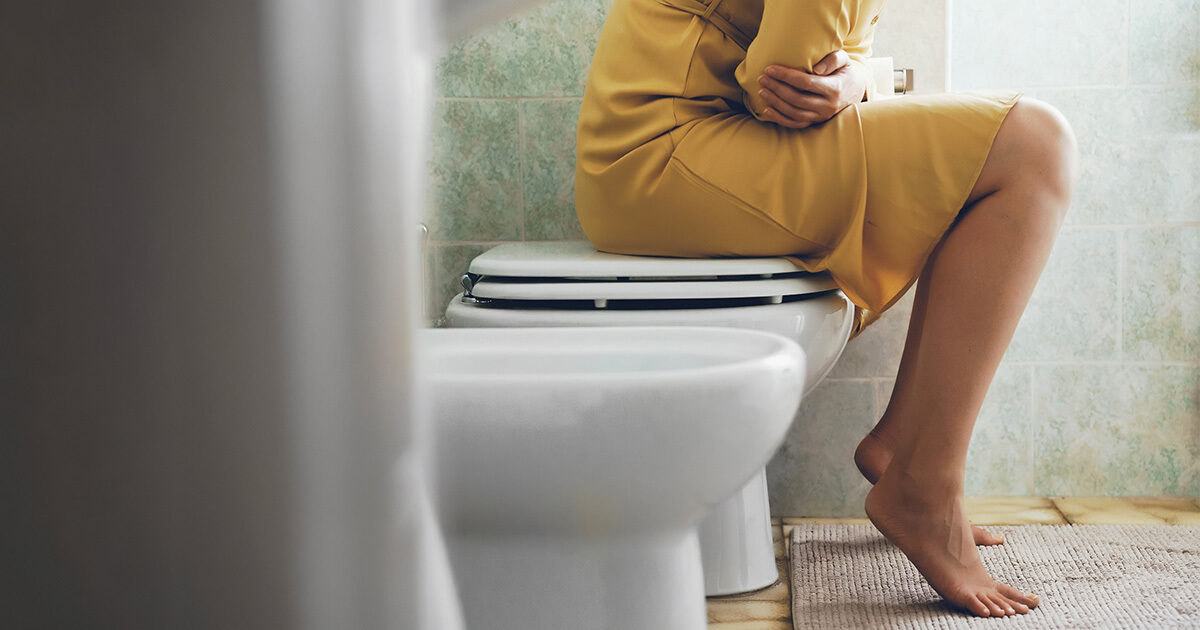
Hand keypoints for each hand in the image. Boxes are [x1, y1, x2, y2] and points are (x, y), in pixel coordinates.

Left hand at [755, 50, 869, 128]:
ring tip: (762, 91)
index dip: (785, 76)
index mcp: (834, 89)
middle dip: (776, 88)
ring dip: (775, 103)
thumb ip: (833, 59)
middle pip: (796, 98)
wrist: (856, 90)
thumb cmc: (845, 71)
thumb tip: (816, 69)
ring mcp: (821, 116)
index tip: (770, 68)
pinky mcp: (816, 122)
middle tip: (762, 78)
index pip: (805, 83)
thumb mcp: (844, 60)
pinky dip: (780, 119)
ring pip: (794, 113)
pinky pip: (795, 124)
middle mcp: (828, 106)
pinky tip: (767, 110)